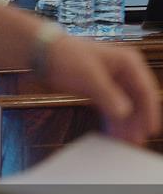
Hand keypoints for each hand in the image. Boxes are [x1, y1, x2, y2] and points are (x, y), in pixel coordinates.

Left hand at [43, 37, 161, 143]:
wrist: (42, 52)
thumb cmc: (67, 56)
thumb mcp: (90, 76)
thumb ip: (108, 95)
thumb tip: (125, 113)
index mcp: (128, 63)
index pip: (146, 90)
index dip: (150, 111)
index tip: (150, 129)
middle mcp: (124, 73)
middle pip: (137, 101)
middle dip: (136, 122)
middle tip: (135, 141)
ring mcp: (112, 83)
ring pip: (124, 107)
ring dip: (125, 124)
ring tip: (123, 142)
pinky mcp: (100, 91)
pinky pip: (111, 109)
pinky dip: (112, 121)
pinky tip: (113, 134)